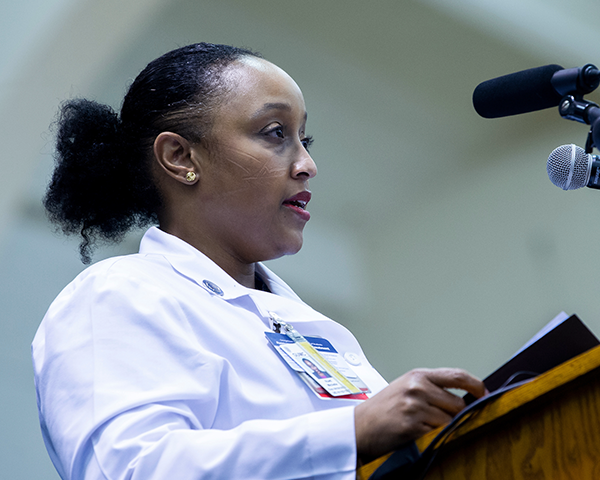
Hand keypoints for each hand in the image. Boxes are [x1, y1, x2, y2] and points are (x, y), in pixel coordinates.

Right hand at [354, 368, 485, 462]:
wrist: (360, 426)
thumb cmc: (384, 409)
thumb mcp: (407, 387)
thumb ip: (433, 387)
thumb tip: (465, 397)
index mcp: (418, 375)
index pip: (458, 376)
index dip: (476, 386)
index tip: (484, 395)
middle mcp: (418, 387)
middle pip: (458, 404)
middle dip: (455, 415)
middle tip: (440, 420)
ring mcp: (415, 406)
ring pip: (449, 420)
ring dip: (442, 427)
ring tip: (424, 426)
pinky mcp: (412, 426)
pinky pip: (437, 433)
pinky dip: (432, 436)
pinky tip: (418, 433)